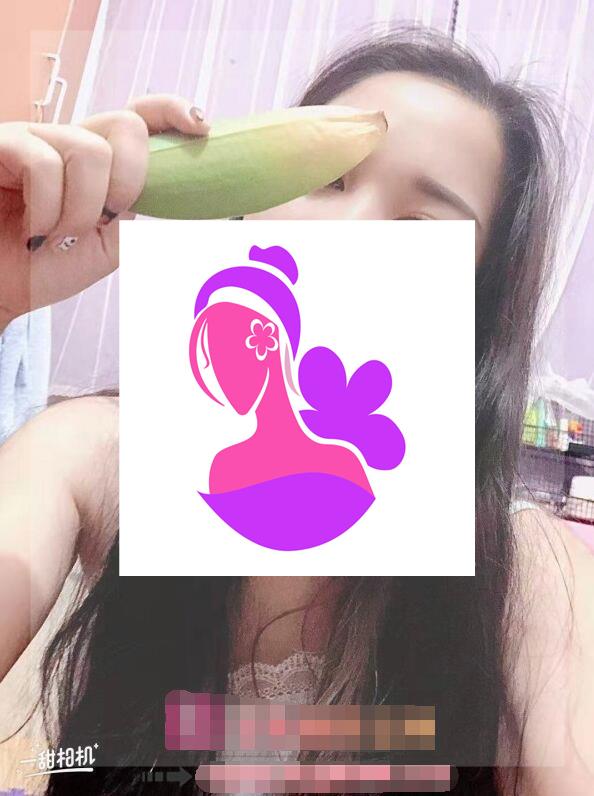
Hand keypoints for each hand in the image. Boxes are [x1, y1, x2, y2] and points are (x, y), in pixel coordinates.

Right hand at [0, 94, 207, 332]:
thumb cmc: (41, 268)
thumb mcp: (108, 249)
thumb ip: (144, 221)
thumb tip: (196, 211)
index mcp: (98, 164)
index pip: (139, 118)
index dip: (171, 111)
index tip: (200, 126)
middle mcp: (67, 142)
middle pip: (127, 125)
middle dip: (129, 180)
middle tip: (104, 219)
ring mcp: (33, 139)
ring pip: (92, 150)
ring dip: (83, 209)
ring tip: (56, 233)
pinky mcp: (1, 144)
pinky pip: (44, 162)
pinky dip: (48, 209)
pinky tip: (32, 230)